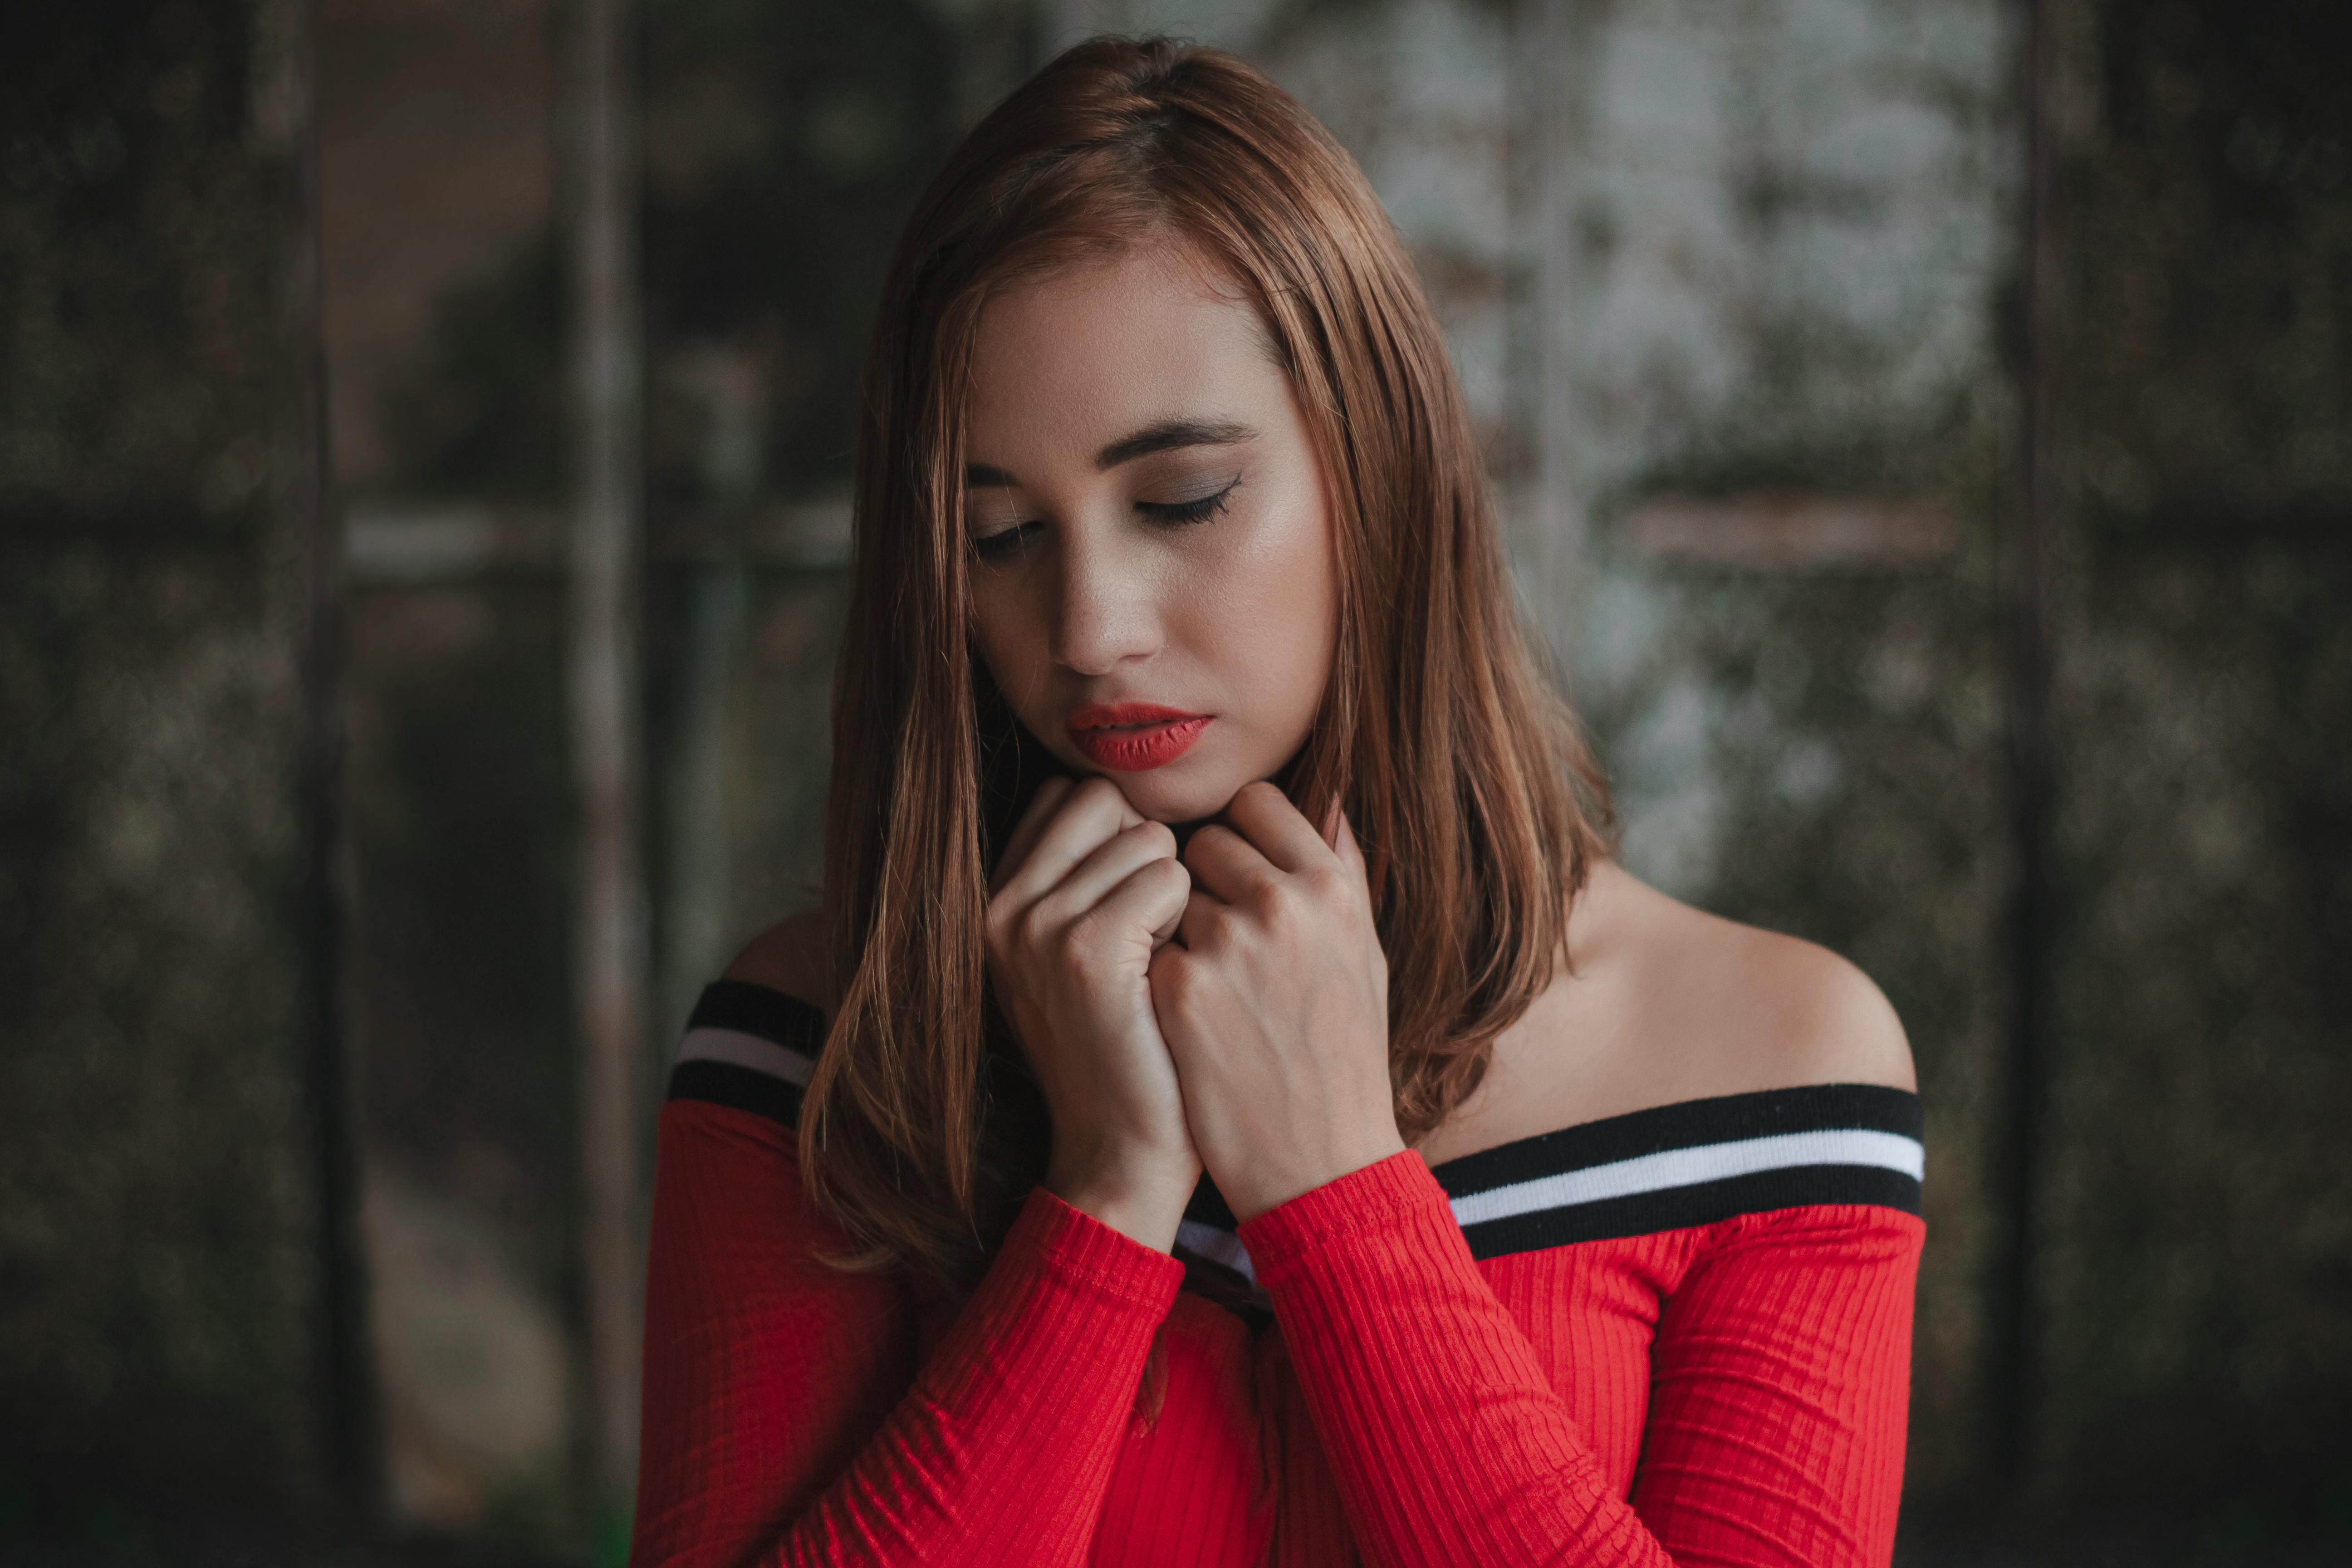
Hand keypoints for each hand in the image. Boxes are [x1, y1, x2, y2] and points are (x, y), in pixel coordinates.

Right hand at [985, 775, 1200, 1248]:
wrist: (1122, 1155)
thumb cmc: (1128, 1051)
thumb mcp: (1083, 957)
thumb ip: (1086, 877)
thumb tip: (1128, 794)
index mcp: (995, 903)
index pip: (1070, 797)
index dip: (1123, 840)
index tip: (1132, 911)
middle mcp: (1001, 907)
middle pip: (1106, 801)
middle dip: (1149, 854)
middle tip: (1150, 938)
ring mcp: (1036, 927)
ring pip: (1147, 836)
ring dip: (1176, 893)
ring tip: (1159, 964)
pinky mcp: (1086, 950)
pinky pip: (1169, 877)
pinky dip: (1190, 920)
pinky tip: (1172, 976)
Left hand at [1148, 782, 1403, 1221]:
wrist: (1320, 1163)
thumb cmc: (1346, 1059)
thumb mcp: (1364, 957)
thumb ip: (1343, 873)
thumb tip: (1324, 798)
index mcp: (1332, 887)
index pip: (1256, 803)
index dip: (1239, 835)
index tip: (1236, 872)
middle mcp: (1282, 904)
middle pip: (1202, 844)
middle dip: (1201, 884)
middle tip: (1224, 946)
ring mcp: (1227, 946)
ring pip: (1167, 898)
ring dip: (1177, 933)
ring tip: (1216, 995)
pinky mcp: (1179, 991)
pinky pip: (1147, 949)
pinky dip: (1156, 980)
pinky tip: (1187, 1024)